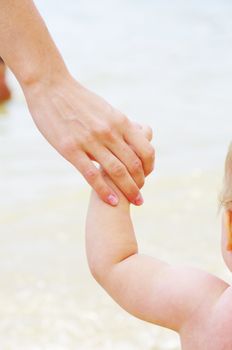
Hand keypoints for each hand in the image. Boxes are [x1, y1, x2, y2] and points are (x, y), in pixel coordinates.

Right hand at [24, 74, 154, 205]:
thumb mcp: (106, 108)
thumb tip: (131, 136)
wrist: (50, 88)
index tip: (147, 176)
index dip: (149, 167)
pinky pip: (92, 175)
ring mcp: (90, 141)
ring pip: (116, 171)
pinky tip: (112, 201)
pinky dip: (105, 191)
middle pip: (133, 164)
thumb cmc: (79, 99)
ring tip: (135, 202)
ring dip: (129, 190)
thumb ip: (119, 125)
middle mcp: (109, 132)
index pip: (145, 149)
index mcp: (120, 121)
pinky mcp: (71, 150)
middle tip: (140, 197)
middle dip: (140, 184)